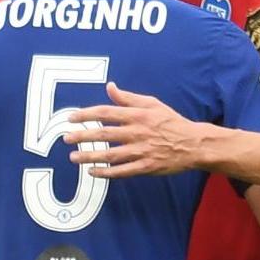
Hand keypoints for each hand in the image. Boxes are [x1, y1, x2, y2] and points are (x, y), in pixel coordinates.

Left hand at [64, 83, 206, 177]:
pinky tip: (92, 172)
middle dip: (82, 137)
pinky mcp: (146, 167)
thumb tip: (109, 87)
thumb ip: (128, 97)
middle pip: (104, 134)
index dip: (86, 115)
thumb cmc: (171, 122)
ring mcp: (141, 151)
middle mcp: (137, 133)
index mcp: (137, 115)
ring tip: (74, 157)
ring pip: (110, 154)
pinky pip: (122, 171)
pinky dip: (106, 172)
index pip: (106, 113)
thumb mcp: (152, 104)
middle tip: (66, 139)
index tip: (71, 118)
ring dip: (90, 156)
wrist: (193, 144)